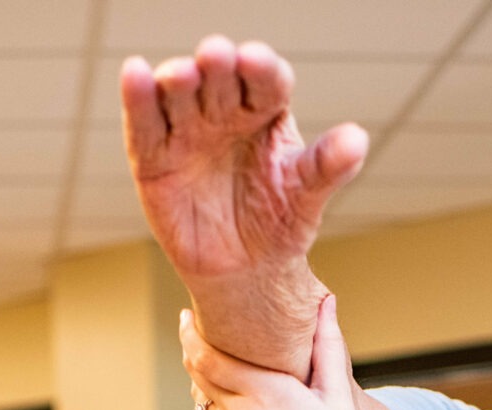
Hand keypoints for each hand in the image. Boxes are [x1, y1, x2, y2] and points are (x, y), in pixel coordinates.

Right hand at [123, 38, 366, 372]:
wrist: (243, 271)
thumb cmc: (278, 224)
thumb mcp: (306, 198)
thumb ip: (328, 167)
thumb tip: (358, 139)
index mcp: (265, 111)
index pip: (265, 81)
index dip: (261, 69)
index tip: (258, 61)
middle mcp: (224, 111)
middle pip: (219, 80)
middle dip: (217, 67)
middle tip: (217, 55)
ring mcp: (187, 130)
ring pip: (180, 95)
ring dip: (178, 79)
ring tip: (180, 74)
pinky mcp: (154, 156)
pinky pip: (146, 125)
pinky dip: (138, 99)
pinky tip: (134, 72)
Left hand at [184, 294, 361, 409]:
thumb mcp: (338, 396)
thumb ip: (328, 346)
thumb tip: (327, 304)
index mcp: (264, 393)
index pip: (207, 356)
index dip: (190, 333)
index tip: (187, 316)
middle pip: (198, 373)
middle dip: (193, 348)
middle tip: (194, 330)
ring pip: (206, 399)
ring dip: (209, 382)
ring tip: (226, 370)